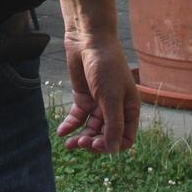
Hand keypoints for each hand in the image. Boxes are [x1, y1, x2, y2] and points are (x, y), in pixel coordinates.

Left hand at [54, 30, 139, 154]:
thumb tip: (113, 150)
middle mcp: (115, 109)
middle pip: (106, 136)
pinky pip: (78, 118)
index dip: (112, 146)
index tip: (97, 145)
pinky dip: (70, 126)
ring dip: (81, 138)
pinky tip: (62, 133)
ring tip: (70, 144)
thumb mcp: (111, 98)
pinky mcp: (83, 98)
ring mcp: (98, 104)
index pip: (125, 138)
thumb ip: (113, 125)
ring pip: (91, 129)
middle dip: (94, 143)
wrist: (89, 42)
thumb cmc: (106, 67)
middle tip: (81, 143)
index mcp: (129, 109)